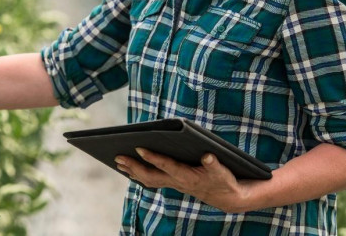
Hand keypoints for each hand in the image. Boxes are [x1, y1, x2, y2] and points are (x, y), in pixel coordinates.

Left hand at [115, 149, 250, 212]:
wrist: (228, 198)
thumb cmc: (224, 181)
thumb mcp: (222, 172)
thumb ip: (214, 164)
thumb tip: (208, 155)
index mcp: (187, 176)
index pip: (166, 166)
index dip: (152, 157)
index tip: (139, 148)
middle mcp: (177, 182)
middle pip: (150, 176)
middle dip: (133, 166)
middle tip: (117, 157)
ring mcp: (174, 184)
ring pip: (148, 180)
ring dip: (133, 171)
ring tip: (119, 162)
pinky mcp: (174, 183)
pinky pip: (152, 180)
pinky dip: (140, 175)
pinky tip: (132, 169)